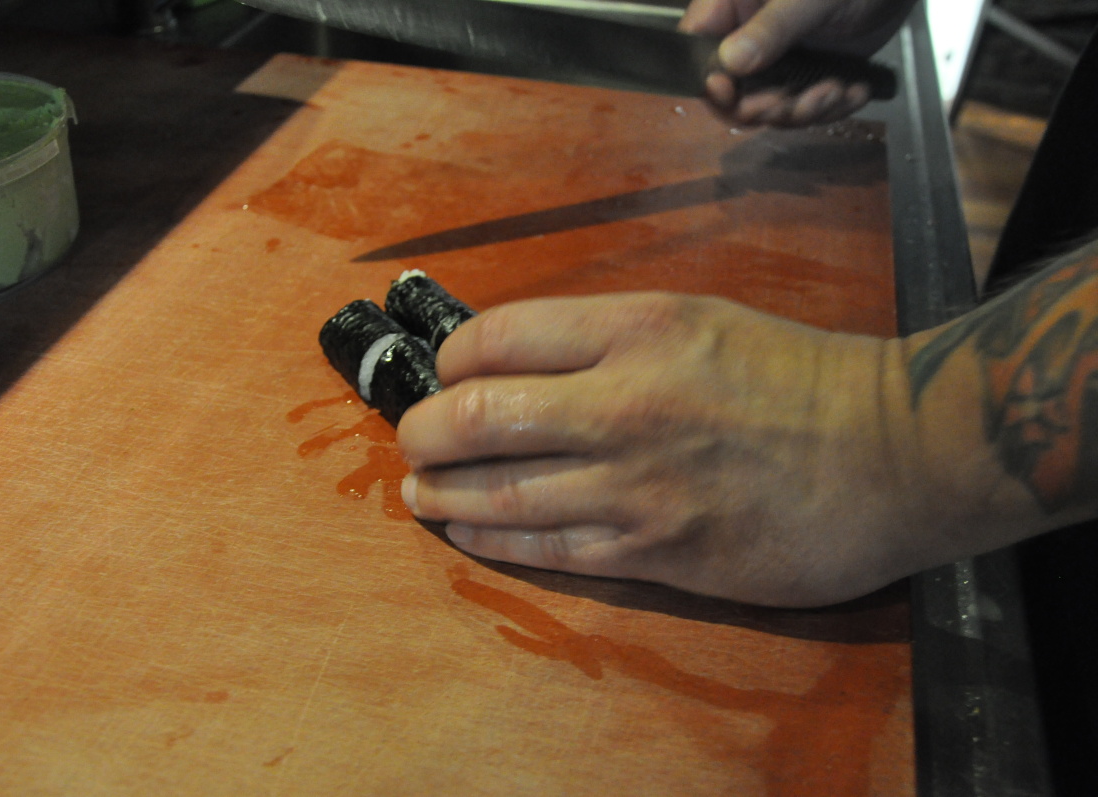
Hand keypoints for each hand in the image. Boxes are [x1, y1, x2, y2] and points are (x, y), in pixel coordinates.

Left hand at [397, 294, 978, 607]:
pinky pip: (551, 551)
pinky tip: (468, 534)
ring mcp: (639, 486)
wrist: (893, 453)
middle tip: (415, 440)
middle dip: (425, 430)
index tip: (445, 374)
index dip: (450, 360)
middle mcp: (627, 403)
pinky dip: (495, 542)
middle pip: (480, 416)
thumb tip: (519, 364)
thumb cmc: (796, 378)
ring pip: (504, 494)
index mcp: (640, 329)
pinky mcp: (660, 554)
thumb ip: (608, 340)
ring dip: (444, 495)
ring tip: (421, 494)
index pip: (498, 337)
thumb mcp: (699, 320)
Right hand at [680, 0, 916, 126]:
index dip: (708, 77)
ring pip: (769, 107)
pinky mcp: (807, 76)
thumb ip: (771, 27)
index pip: (696, 47)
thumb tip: (729, 62)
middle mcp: (749, 36)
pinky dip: (830, 109)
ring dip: (804, 110)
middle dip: (763, 106)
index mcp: (734, 5)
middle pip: (731, 91)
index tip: (729, 89)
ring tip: (836, 90)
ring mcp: (778, 61)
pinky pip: (804, 108)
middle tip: (791, 102)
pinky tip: (853, 90)